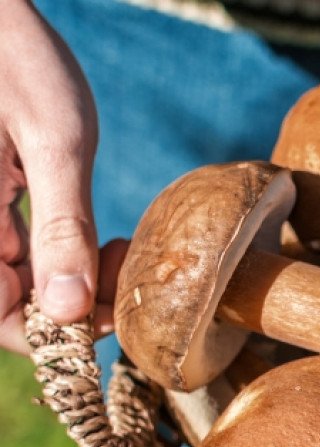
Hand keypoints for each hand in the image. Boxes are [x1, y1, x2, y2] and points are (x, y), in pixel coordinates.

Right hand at [0, 1, 98, 353]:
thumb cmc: (16, 60)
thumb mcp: (55, 142)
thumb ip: (61, 228)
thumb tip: (70, 312)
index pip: (3, 318)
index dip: (57, 333)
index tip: (115, 311)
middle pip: (14, 305)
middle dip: (76, 306)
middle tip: (127, 275)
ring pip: (24, 281)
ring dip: (78, 281)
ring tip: (122, 253)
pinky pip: (24, 250)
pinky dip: (66, 253)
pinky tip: (103, 237)